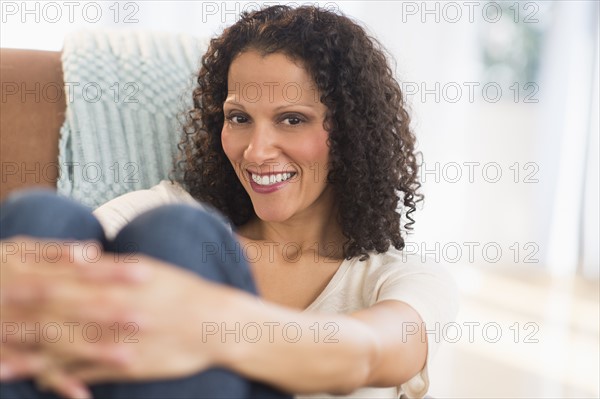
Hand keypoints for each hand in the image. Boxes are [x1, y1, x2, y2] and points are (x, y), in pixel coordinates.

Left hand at [1, 236, 226, 395]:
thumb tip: (79, 258)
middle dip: (18, 322)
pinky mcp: (124, 365)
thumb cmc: (182, 290)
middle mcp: (110, 310)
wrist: (214, 322)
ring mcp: (116, 339)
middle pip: (54, 317)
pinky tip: (40, 383)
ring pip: (63, 349)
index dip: (30, 286)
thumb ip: (110, 267)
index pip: (62, 282)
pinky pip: (87, 373)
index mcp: (115, 282)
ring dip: (27, 358)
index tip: (3, 288)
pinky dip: (61, 380)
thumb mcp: (148, 268)